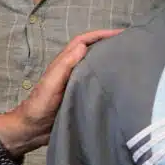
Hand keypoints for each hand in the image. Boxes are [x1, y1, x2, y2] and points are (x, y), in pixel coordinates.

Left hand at [0, 28, 119, 154]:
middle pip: (92, 52)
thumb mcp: (51, 84)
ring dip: (110, 62)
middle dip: (109, 45)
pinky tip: (121, 85)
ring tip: (131, 62)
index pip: (83, 42)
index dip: (99, 35)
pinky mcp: (80, 97)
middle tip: (131, 46)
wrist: (32, 130)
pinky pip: (96, 84)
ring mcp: (76, 84)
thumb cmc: (39, 106)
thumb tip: (82, 46)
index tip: (120, 33)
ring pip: (95, 67)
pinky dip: (108, 80)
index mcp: (64, 64)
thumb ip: (64, 65)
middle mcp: (71, 71)